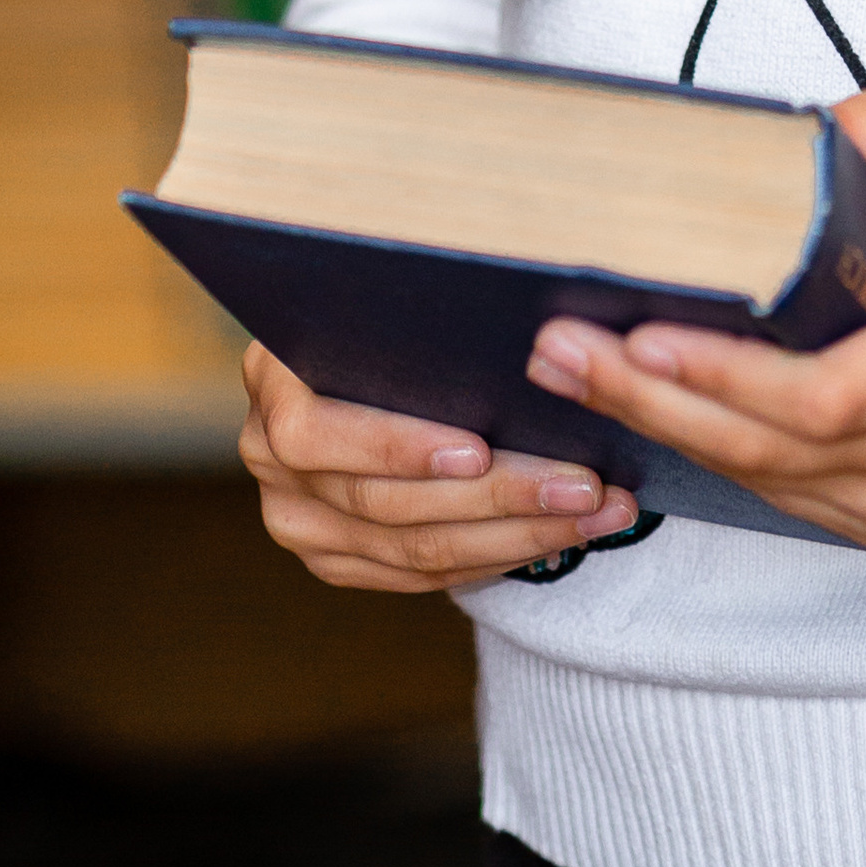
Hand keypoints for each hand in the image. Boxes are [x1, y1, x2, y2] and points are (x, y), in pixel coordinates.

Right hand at [239, 342, 646, 591]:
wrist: (362, 349)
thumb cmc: (394, 303)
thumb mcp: (391, 291)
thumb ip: (423, 315)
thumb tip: (527, 332)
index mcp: (272, 380)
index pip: (319, 434)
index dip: (399, 447)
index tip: (480, 449)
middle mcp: (270, 457)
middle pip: (385, 502)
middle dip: (498, 495)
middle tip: (584, 484)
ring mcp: (298, 518)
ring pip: (413, 548)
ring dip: (516, 534)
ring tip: (596, 512)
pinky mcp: (334, 558)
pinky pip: (419, 574)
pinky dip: (492, 557)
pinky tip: (556, 536)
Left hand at [523, 92, 865, 552]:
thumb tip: (817, 116)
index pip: (818, 395)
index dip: (723, 375)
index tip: (640, 334)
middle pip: (763, 446)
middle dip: (649, 399)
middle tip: (560, 352)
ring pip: (760, 480)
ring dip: (661, 428)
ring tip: (574, 375)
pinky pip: (781, 494)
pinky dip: (711, 451)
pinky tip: (649, 408)